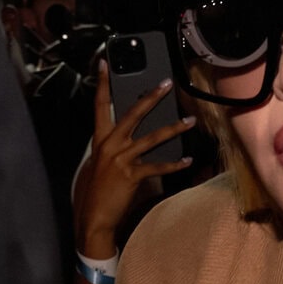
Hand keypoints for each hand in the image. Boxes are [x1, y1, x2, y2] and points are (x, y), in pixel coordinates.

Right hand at [73, 60, 195, 258]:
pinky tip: (188, 160)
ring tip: (190, 121)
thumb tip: (121, 139)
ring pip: (152, 138)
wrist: (92, 218)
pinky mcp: (132, 176)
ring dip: (173, 129)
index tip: (105, 64)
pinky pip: (158, 166)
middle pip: (132, 114)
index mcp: (99, 140)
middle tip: (166, 83)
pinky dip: (175, 164)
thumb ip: (108, 149)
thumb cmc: (93, 193)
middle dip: (151, 97)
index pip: (100, 105)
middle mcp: (110, 145)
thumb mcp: (95, 165)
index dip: (102, 84)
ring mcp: (121, 159)